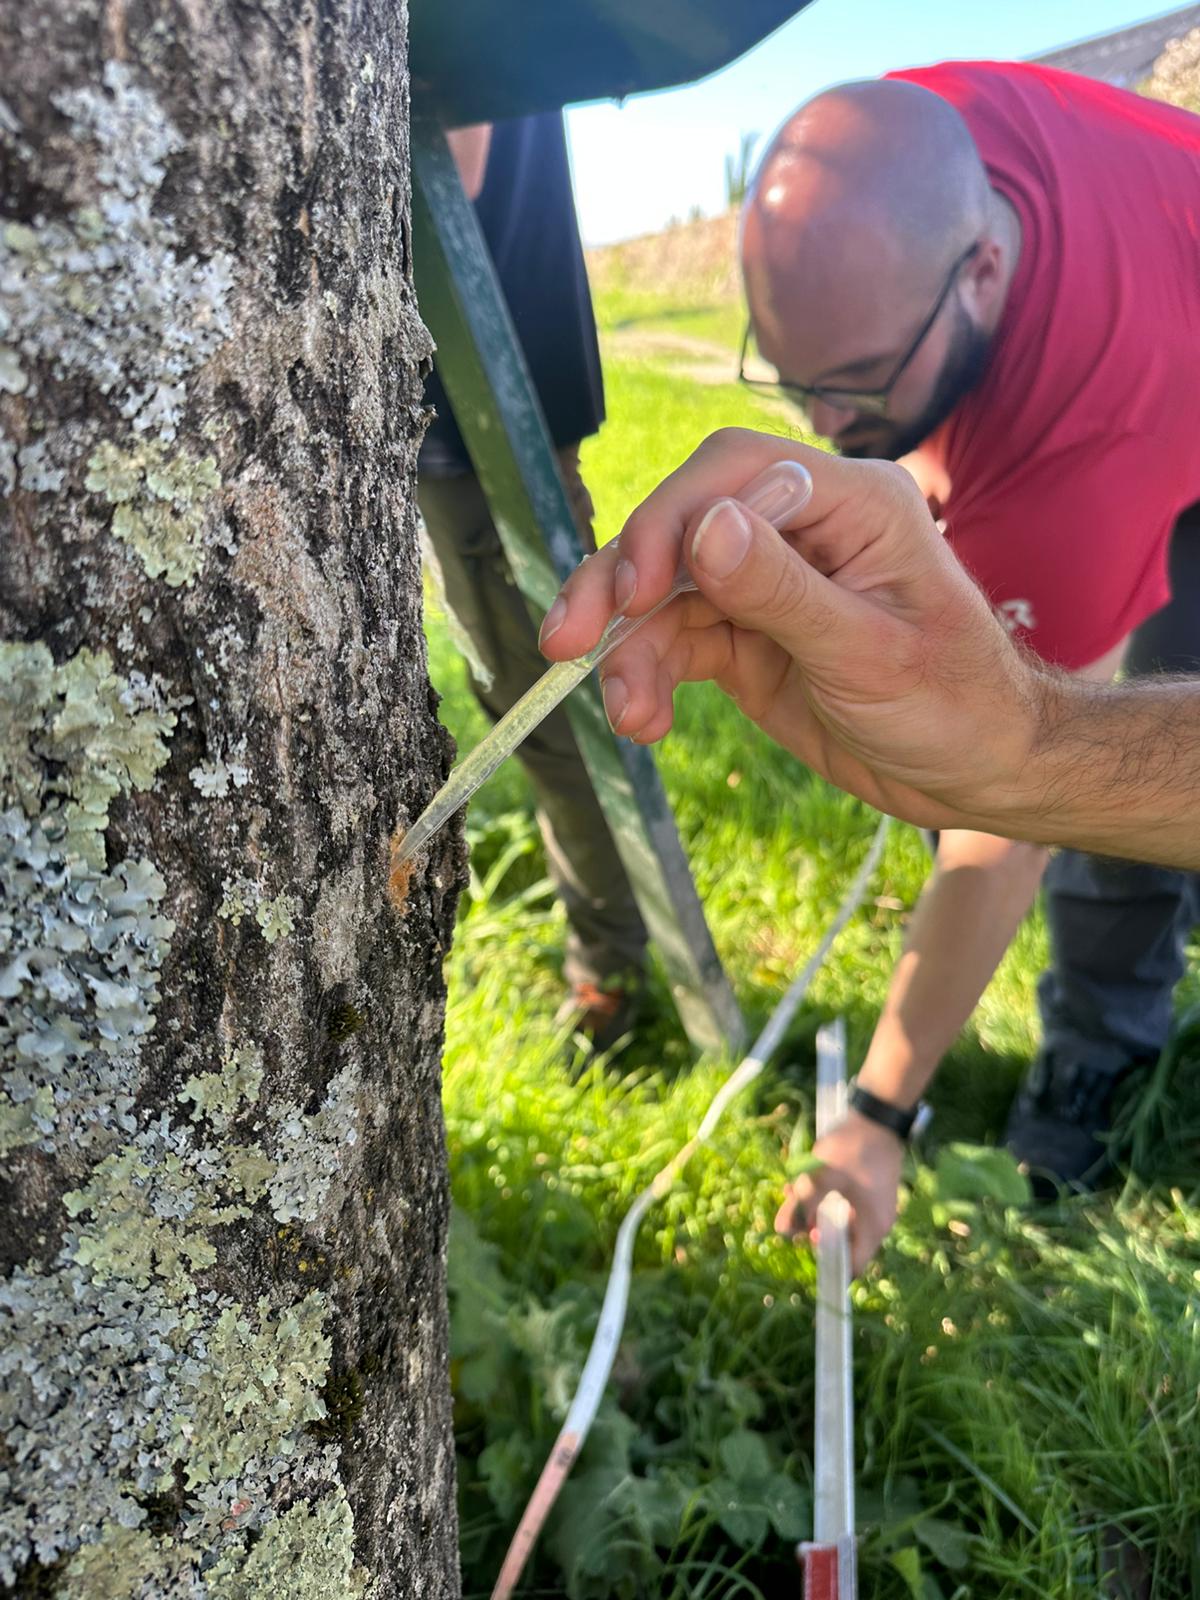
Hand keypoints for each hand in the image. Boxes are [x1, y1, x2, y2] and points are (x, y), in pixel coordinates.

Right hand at [540, 430, 1041, 833]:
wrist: (978, 774)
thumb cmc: (954, 706)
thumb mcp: (869, 654)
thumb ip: (784, 592)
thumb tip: (703, 531)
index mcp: (847, 502)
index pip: (732, 474)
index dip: (669, 522)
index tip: (633, 593)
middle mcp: (798, 530)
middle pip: (680, 529)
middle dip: (620, 585)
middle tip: (567, 642)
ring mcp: (767, 586)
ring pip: (665, 595)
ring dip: (628, 650)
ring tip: (624, 715)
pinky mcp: (747, 639)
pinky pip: (675, 645)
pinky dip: (648, 679)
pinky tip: (643, 723)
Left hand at [776, 1112, 904, 1274]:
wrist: (878, 1115)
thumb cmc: (854, 1148)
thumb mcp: (823, 1176)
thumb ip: (802, 1204)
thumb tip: (782, 1232)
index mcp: (872, 1228)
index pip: (851, 1266)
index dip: (828, 1265)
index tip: (804, 1249)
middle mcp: (877, 1224)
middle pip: (842, 1243)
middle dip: (812, 1231)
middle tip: (793, 1215)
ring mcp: (874, 1207)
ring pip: (839, 1222)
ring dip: (815, 1213)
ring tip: (793, 1195)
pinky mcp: (868, 1193)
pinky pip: (843, 1206)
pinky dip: (824, 1200)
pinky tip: (805, 1184)